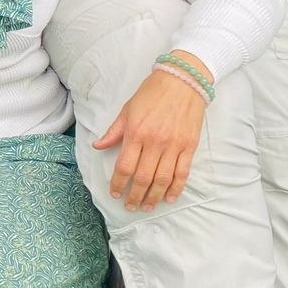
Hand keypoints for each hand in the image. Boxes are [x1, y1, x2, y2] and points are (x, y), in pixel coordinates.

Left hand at [92, 67, 207, 210]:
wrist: (182, 81)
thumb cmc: (151, 93)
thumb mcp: (127, 110)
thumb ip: (113, 131)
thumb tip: (97, 146)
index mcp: (136, 132)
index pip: (124, 166)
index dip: (118, 183)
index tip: (115, 193)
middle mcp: (155, 142)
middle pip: (143, 177)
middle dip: (135, 195)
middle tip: (130, 206)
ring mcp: (174, 145)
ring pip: (163, 179)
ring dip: (154, 196)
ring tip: (147, 207)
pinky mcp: (189, 146)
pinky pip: (183, 172)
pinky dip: (176, 188)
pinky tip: (170, 198)